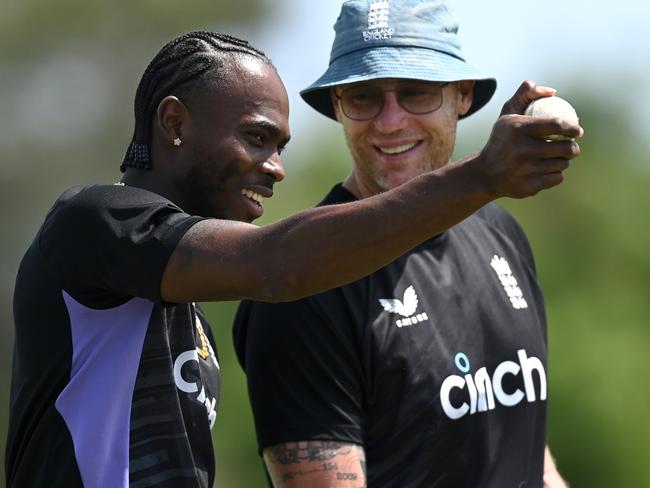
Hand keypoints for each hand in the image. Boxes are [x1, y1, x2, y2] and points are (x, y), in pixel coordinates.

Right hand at [474, 80, 583, 198]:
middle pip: (565, 148)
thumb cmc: (501, 140)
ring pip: (562, 164)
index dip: (572, 128)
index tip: (577, 130)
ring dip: (564, 161)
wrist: (484, 174)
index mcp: (518, 129)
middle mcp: (522, 150)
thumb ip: (526, 95)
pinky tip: (548, 170)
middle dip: (573, 147)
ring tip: (557, 158)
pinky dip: (555, 174)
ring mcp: (526, 170)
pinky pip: (556, 178)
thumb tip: (552, 92)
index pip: (556, 125)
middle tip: (571, 146)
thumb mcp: (507, 114)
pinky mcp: (529, 187)